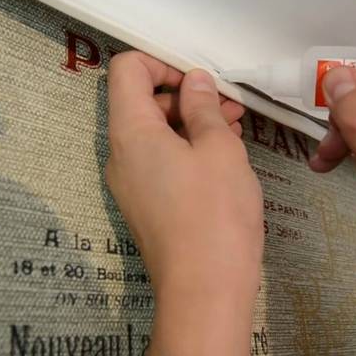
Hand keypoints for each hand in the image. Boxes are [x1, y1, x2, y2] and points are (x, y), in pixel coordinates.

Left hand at [106, 51, 262, 355]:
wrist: (204, 292)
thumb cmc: (215, 216)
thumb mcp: (219, 149)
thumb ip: (204, 107)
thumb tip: (195, 82)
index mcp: (131, 132)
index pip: (126, 70)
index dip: (162, 63)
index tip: (200, 81)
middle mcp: (120, 155)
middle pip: (140, 102)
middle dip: (185, 96)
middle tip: (229, 106)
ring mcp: (130, 183)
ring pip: (154, 134)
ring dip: (191, 123)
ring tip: (235, 129)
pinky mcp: (145, 205)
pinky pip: (159, 162)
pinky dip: (187, 150)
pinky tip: (223, 158)